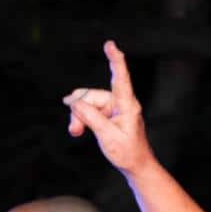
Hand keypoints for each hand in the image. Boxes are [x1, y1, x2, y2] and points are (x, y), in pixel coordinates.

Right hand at [62, 40, 155, 174]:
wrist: (136, 166)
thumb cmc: (127, 153)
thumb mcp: (107, 136)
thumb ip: (91, 118)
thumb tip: (74, 102)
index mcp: (128, 105)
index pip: (121, 78)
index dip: (115, 60)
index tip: (110, 45)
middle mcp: (122, 103)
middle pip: (93, 95)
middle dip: (79, 110)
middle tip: (74, 131)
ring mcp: (115, 108)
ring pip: (88, 103)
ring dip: (78, 116)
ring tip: (75, 132)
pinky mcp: (109, 114)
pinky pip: (90, 110)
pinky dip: (82, 119)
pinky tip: (77, 129)